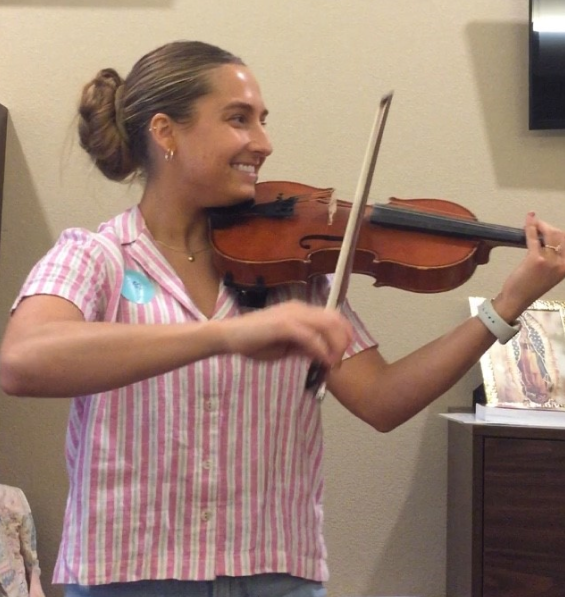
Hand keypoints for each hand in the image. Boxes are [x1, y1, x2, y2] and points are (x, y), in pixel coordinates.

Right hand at [220, 300, 353, 363]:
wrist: (229, 336)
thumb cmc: (254, 341)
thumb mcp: (285, 347)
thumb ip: (304, 347)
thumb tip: (322, 354)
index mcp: (300, 311)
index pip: (332, 316)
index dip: (343, 334)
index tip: (343, 354)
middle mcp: (299, 308)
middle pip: (334, 319)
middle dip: (343, 341)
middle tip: (340, 362)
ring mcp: (292, 314)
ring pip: (327, 325)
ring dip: (335, 346)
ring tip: (334, 363)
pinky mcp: (284, 325)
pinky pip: (311, 337)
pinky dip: (321, 350)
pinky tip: (323, 361)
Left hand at [495, 212, 564, 319]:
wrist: (517, 299)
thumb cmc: (530, 287)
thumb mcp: (549, 275)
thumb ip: (554, 261)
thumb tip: (550, 244)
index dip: (560, 233)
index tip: (550, 229)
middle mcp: (563, 264)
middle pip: (561, 236)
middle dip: (549, 228)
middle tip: (539, 226)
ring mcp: (550, 261)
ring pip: (550, 234)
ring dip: (541, 225)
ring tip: (533, 222)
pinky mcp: (536, 259)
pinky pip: (534, 237)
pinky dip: (530, 226)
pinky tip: (529, 218)